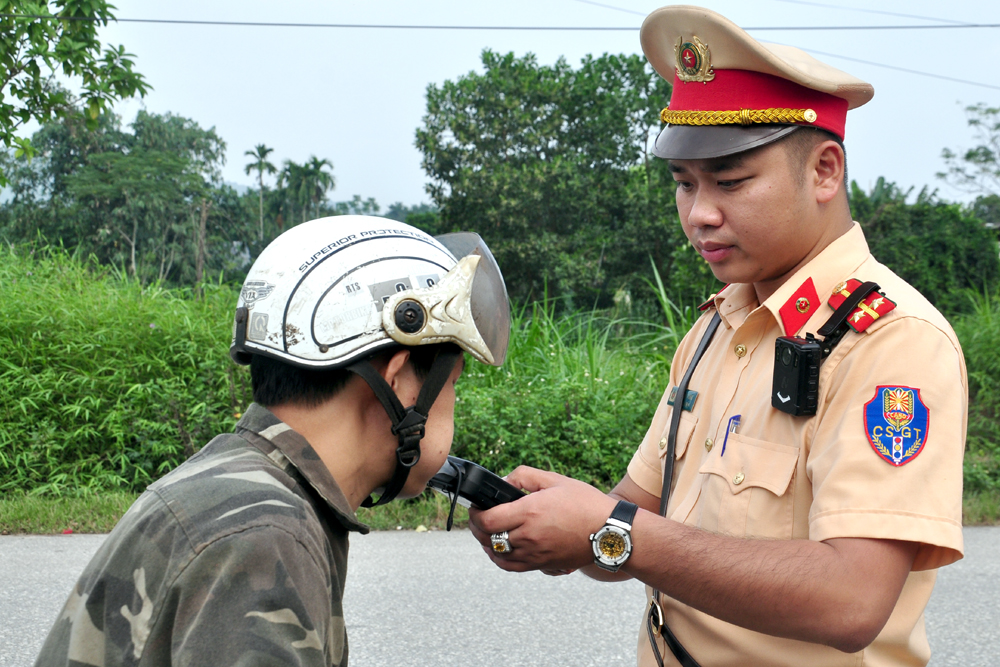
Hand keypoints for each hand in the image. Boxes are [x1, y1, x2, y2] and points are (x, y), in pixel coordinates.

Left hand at [467, 466, 616, 572]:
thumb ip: (525, 476)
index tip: (475, 506)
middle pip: (488, 538)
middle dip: (476, 527)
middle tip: (477, 517)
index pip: (487, 520)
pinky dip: (499, 559)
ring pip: (497, 555)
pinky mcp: (542, 565)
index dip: (474, 514)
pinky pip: (511, 567)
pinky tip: (498, 550)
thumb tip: (504, 481)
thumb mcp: (555, 480)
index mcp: (529, 512)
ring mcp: (535, 554)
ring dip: (486, 543)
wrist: (609, 531)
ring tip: (485, 532)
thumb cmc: (585, 503)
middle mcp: (528, 536)